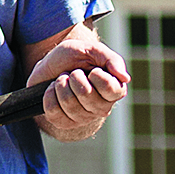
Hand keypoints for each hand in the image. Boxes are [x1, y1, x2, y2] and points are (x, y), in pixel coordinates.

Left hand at [26, 27, 129, 141]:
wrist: (51, 65)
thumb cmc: (74, 58)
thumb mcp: (92, 50)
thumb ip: (112, 60)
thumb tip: (125, 78)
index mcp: (114, 91)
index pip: (110, 88)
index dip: (96, 75)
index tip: (91, 70)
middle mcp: (101, 108)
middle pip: (85, 94)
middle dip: (74, 77)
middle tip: (73, 74)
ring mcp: (82, 118)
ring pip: (68, 102)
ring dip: (60, 84)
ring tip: (63, 81)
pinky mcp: (64, 123)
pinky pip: (53, 111)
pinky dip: (49, 95)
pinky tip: (53, 91)